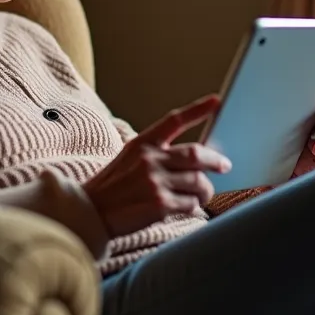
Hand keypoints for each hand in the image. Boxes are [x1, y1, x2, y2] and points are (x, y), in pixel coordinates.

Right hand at [83, 95, 231, 237]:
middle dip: (215, 161)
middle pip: (196, 154)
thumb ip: (156, 155)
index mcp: (142, 144)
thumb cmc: (112, 188)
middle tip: (225, 165)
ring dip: (204, 191)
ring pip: (198, 182)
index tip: (218, 101)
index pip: (174, 121)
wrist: (89, 213)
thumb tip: (195, 158)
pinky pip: (191, 204)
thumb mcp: (129, 159)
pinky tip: (184, 208)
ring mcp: (155, 181)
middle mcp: (149, 159)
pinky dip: (193, 207)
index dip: (197, 110)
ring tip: (200, 196)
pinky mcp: (160, 204)